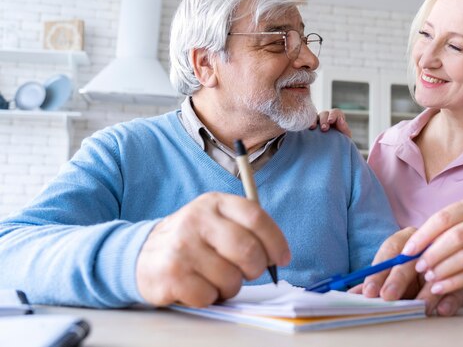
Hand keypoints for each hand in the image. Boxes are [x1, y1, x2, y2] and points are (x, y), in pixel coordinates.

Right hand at [136, 192, 290, 306]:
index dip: (276, 241)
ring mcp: (182, 246)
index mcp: (214, 202)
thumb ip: (246, 229)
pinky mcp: (171, 274)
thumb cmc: (192, 240)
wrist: (142, 254)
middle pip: (248, 250)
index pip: (256, 217)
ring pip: (231, 278)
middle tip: (248, 273)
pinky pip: (209, 296)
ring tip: (216, 278)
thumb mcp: (216, 220)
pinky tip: (198, 286)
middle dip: (255, 269)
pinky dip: (209, 298)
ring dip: (230, 286)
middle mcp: (196, 219)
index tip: (282, 258)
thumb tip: (278, 255)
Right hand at [310, 109, 351, 137]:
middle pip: (324, 114)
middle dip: (324, 120)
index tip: (331, 121)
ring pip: (315, 117)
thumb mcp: (345, 135)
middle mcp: (326, 117)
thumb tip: (340, 120)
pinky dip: (307, 124)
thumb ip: (344, 128)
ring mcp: (317, 121)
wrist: (332, 149)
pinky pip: (307, 122)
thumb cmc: (341, 141)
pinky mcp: (310, 126)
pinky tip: (307, 128)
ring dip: (314, 121)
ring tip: (313, 127)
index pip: (335, 113)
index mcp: (336, 117)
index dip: (333, 116)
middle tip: (324, 128)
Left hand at [349, 227, 462, 315]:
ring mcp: (446, 256)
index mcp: (406, 238)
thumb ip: (373, 282)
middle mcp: (426, 243)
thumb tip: (353, 294)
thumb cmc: (407, 268)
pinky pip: (460, 286)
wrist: (436, 260)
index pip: (390, 251)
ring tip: (418, 307)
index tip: (370, 292)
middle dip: (398, 280)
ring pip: (437, 272)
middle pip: (411, 260)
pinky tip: (441, 310)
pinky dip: (450, 299)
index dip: (378, 273)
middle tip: (388, 297)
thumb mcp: (389, 272)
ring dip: (427, 293)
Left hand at [401, 195, 462, 297]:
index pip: (443, 218)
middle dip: (433, 254)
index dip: (423, 236)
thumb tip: (410, 250)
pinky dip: (454, 282)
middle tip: (419, 267)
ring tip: (429, 278)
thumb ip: (440, 232)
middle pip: (455, 238)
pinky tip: (440, 287)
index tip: (407, 251)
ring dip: (443, 270)